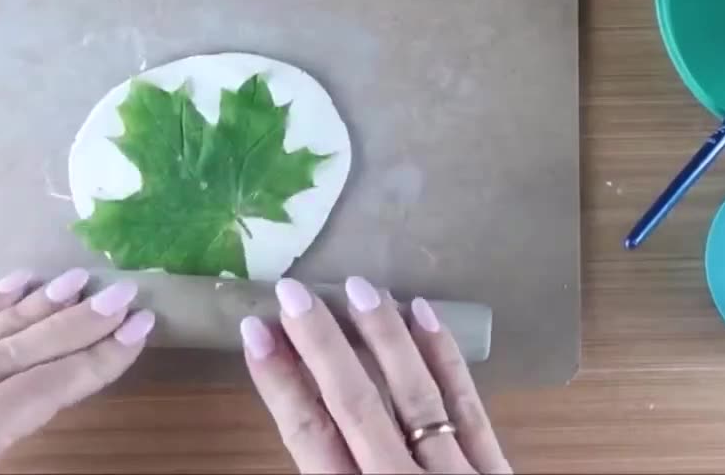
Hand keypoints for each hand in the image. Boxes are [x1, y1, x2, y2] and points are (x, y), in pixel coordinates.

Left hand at [0, 268, 153, 472]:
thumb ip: (9, 450)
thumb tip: (56, 394)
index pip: (38, 391)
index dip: (92, 362)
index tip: (137, 333)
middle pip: (13, 355)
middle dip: (75, 325)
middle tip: (122, 298)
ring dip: (32, 306)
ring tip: (78, 282)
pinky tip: (10, 285)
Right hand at [240, 276, 510, 473]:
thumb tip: (302, 437)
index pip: (309, 438)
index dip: (279, 383)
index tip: (255, 333)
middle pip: (356, 406)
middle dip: (322, 346)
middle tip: (294, 292)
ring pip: (415, 396)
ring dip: (383, 339)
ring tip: (358, 287)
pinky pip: (468, 408)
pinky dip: (447, 359)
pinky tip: (425, 315)